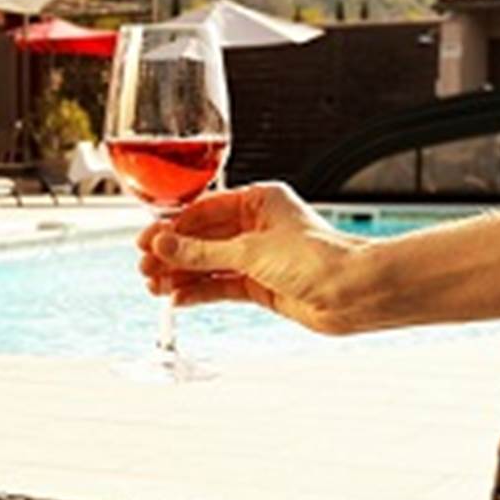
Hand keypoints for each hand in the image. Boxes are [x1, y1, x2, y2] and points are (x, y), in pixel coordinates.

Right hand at [136, 182, 371, 333]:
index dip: (172, 228)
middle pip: (202, 239)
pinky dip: (199, 292)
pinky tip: (177, 299)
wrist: (354, 294)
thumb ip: (201, 253)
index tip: (147, 241)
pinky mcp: (261, 284)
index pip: (202, 211)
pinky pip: (220, 286)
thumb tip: (162, 246)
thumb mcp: (249, 252)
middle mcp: (257, 227)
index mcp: (259, 201)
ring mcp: (258, 257)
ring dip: (181, 276)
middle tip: (145, 267)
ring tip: (154, 287)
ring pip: (208, 265)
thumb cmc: (319, 260)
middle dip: (173, 255)